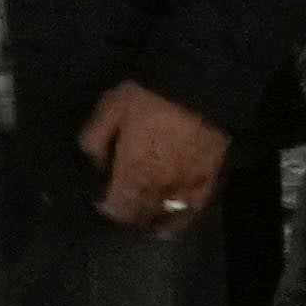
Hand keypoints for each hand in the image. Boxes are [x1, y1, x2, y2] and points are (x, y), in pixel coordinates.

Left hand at [77, 77, 227, 234]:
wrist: (204, 84)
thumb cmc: (152, 96)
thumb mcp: (111, 107)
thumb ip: (94, 138)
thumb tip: (93, 163)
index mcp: (133, 176)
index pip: (115, 210)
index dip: (106, 205)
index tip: (102, 194)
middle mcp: (160, 192)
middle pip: (142, 220)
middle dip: (130, 216)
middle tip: (124, 203)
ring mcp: (189, 190)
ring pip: (169, 221)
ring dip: (155, 222)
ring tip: (149, 215)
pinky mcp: (212, 182)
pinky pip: (195, 210)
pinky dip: (183, 216)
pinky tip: (178, 210)